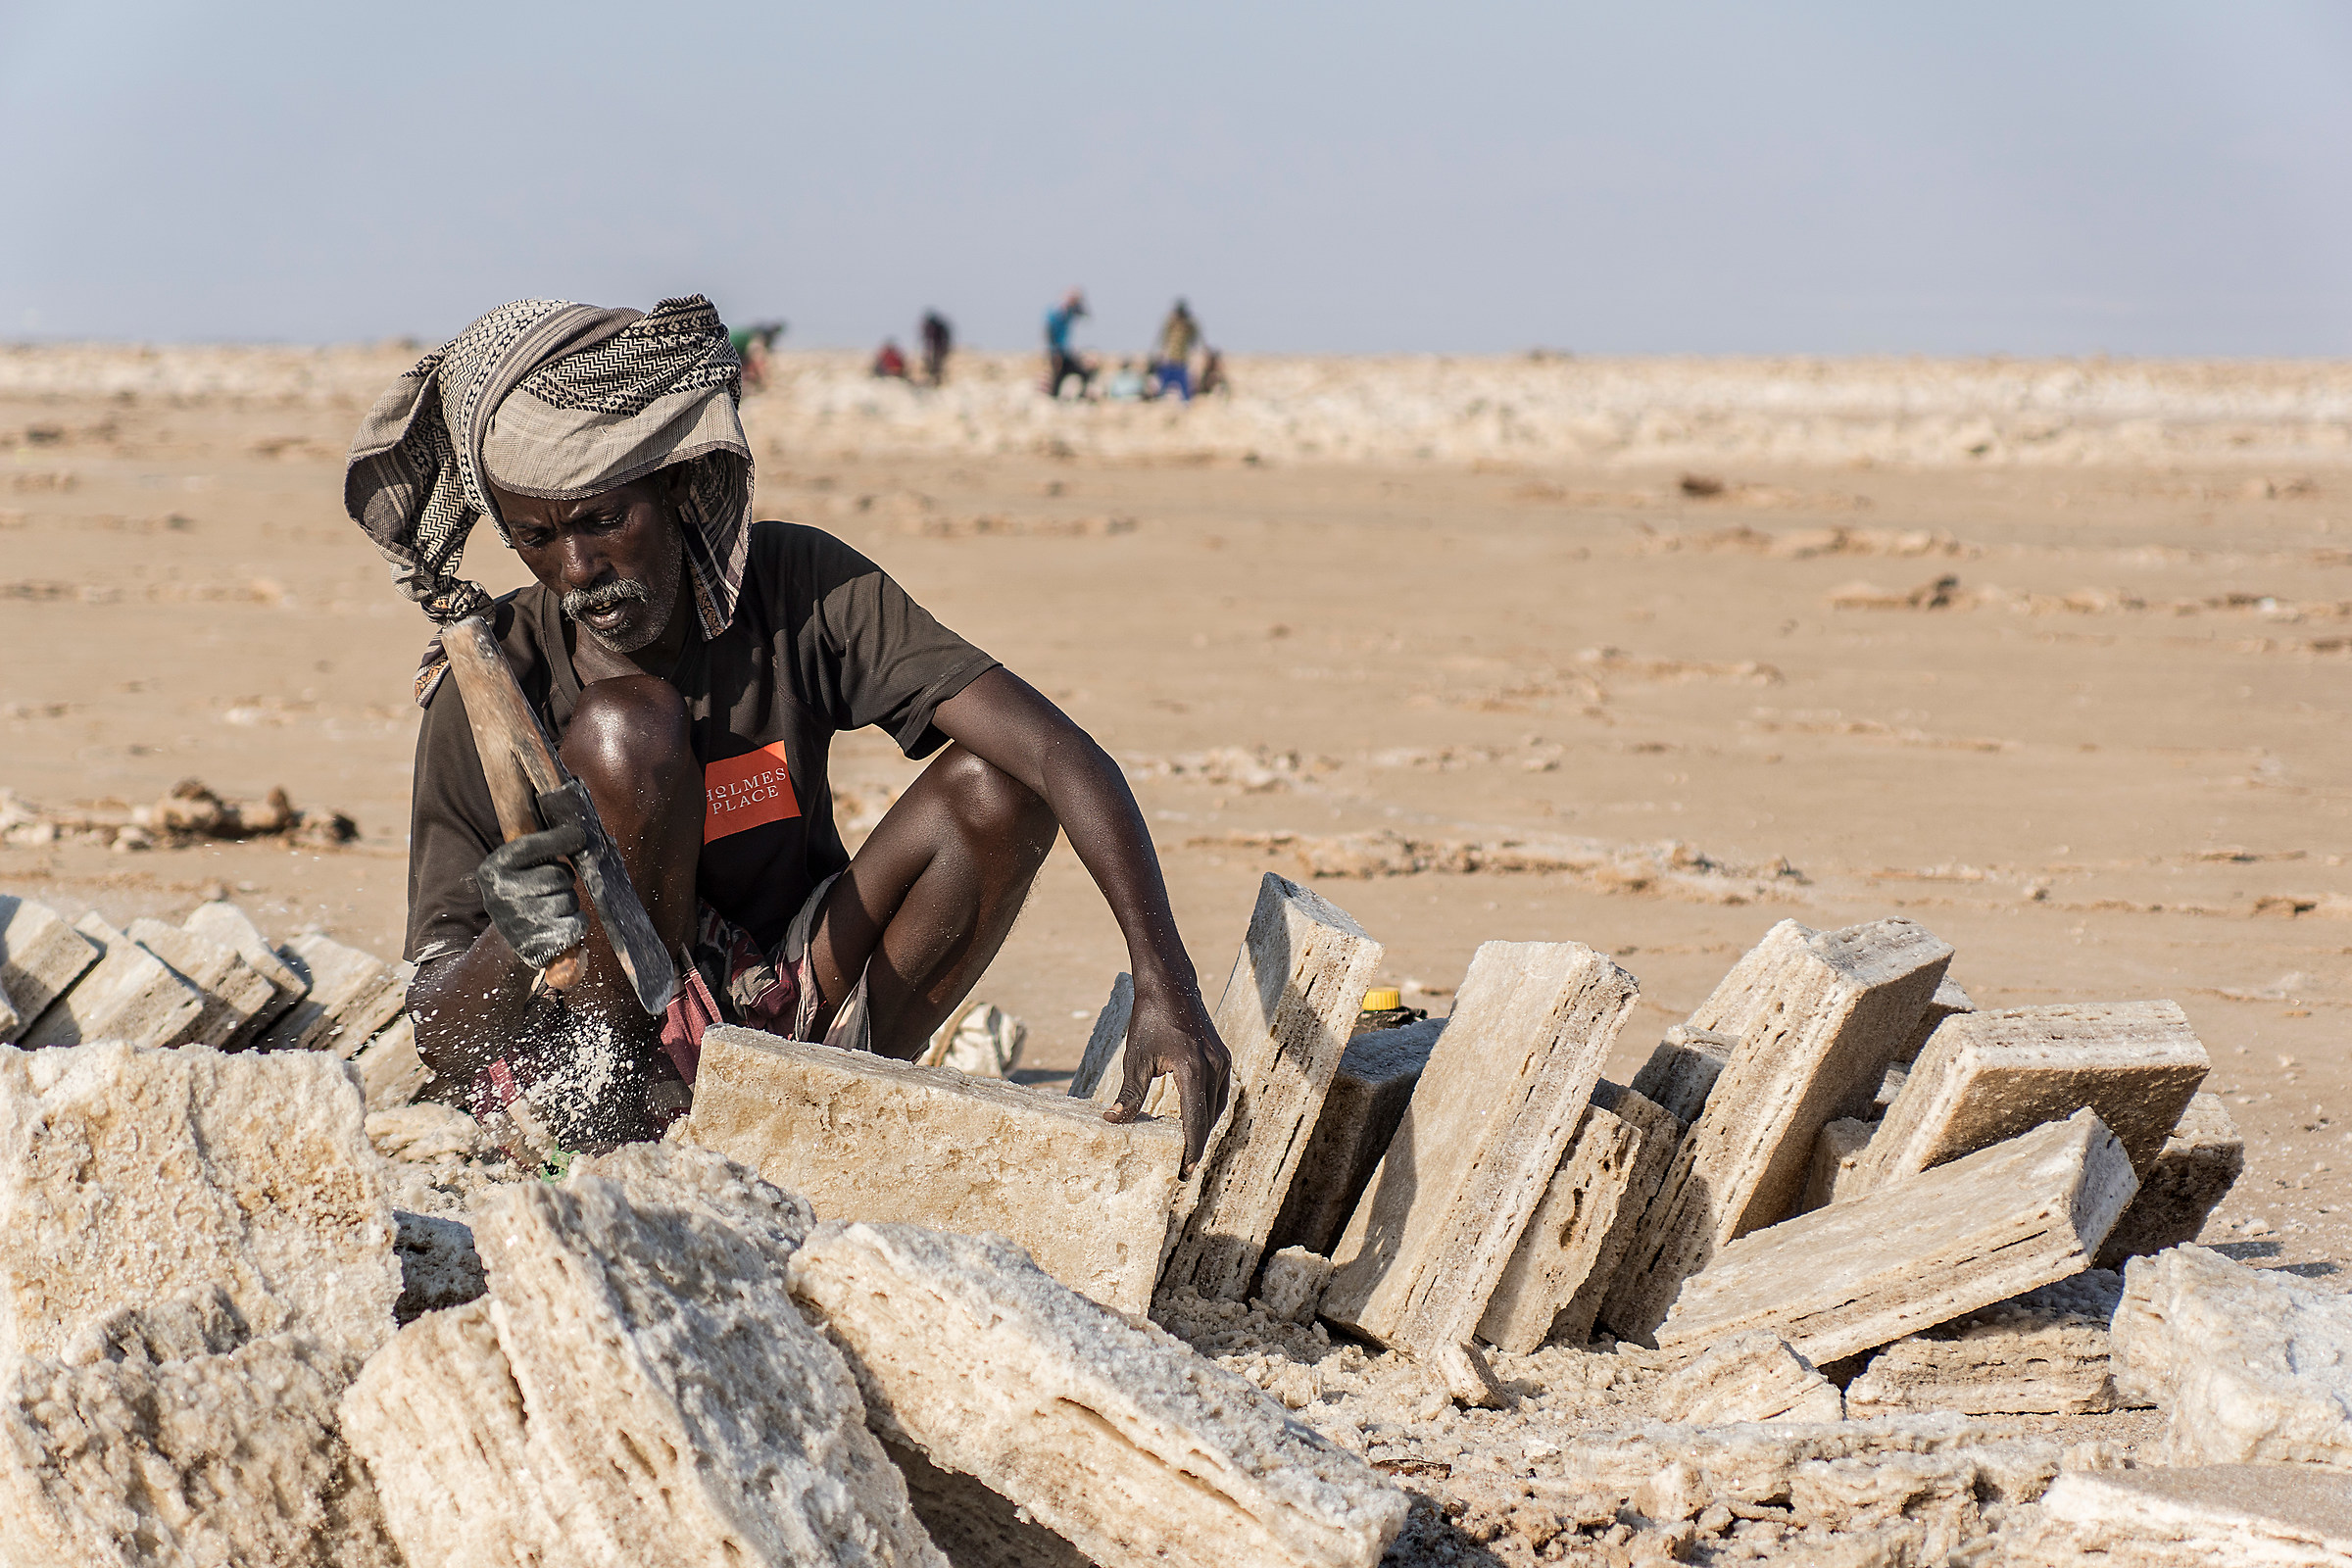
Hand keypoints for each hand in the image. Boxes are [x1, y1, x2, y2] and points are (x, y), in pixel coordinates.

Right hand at [478, 820, 587, 968]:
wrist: (511, 940)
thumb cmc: (523, 892)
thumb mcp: (517, 866)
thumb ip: (539, 846)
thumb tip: (579, 832)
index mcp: (492, 870)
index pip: (532, 846)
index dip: (560, 839)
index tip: (577, 835)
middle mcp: (500, 896)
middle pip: (558, 875)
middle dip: (564, 879)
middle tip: (553, 886)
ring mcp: (519, 923)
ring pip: (569, 899)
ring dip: (569, 901)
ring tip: (552, 906)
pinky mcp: (539, 946)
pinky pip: (578, 923)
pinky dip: (576, 922)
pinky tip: (559, 923)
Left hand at [1104, 985, 1231, 1175]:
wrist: (1170, 984)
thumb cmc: (1149, 1019)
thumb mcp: (1135, 1059)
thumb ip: (1129, 1094)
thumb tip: (1113, 1122)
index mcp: (1193, 1070)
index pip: (1195, 1121)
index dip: (1189, 1149)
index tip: (1183, 1172)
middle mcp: (1213, 1067)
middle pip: (1208, 1118)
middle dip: (1196, 1143)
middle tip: (1182, 1167)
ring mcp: (1222, 1060)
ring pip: (1217, 1106)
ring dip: (1203, 1127)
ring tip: (1188, 1147)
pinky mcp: (1222, 1055)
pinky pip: (1219, 1092)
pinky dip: (1208, 1109)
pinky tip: (1196, 1117)